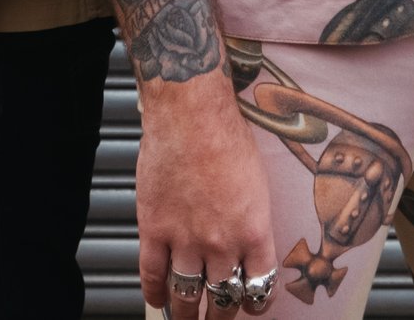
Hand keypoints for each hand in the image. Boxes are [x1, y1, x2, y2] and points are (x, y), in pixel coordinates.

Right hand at [136, 81, 277, 319]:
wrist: (191, 114)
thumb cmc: (226, 136)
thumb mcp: (258, 183)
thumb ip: (251, 219)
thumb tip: (246, 241)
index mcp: (254, 232)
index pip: (261, 288)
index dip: (256, 304)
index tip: (251, 306)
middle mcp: (222, 243)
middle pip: (224, 299)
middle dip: (221, 317)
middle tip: (217, 319)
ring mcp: (185, 240)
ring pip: (187, 296)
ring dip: (187, 314)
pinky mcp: (154, 230)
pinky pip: (153, 275)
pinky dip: (155, 293)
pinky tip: (158, 300)